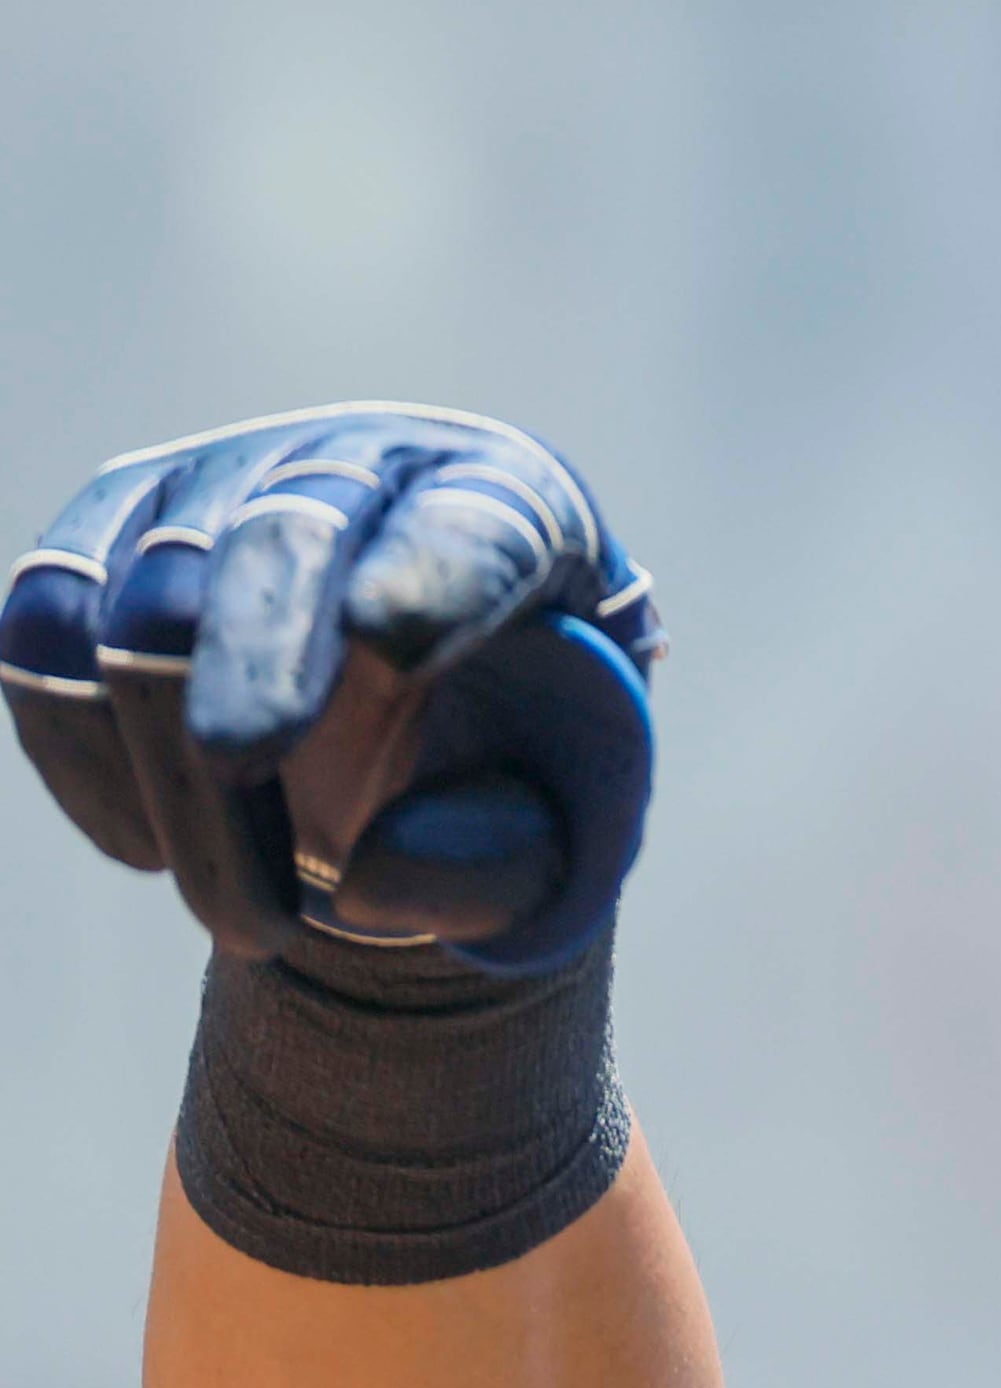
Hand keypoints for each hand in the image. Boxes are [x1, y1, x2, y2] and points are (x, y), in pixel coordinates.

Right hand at [0, 404, 659, 977]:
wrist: (427, 719)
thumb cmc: (518, 756)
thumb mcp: (563, 824)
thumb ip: (507, 858)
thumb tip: (365, 879)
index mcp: (518, 508)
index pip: (482, 521)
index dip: (435, 572)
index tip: (398, 644)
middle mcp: (361, 467)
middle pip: (285, 535)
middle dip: (255, 649)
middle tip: (242, 760)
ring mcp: (221, 491)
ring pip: (147, 595)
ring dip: (173, 765)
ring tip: (252, 920)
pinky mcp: (110, 540)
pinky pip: (46, 627)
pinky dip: (80, 750)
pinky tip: (152, 853)